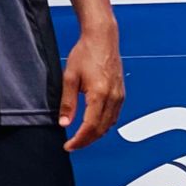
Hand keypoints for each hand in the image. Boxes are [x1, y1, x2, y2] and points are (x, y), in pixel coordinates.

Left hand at [59, 23, 123, 150]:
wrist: (102, 38)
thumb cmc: (86, 53)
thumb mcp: (69, 78)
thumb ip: (67, 103)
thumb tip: (64, 123)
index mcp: (100, 94)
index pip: (90, 126)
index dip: (79, 140)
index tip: (69, 146)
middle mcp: (113, 97)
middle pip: (101, 129)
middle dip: (86, 141)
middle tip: (72, 146)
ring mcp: (119, 95)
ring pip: (109, 124)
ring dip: (95, 134)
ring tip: (80, 138)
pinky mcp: (121, 93)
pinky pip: (114, 115)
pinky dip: (103, 125)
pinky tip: (93, 125)